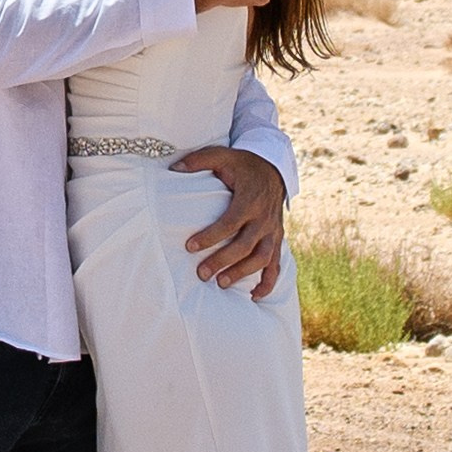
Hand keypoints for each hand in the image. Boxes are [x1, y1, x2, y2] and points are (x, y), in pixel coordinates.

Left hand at [172, 145, 286, 297]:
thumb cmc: (243, 164)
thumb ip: (200, 160)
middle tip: (202, 274)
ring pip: (262, 257)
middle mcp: (264, 218)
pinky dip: (268, 282)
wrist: (274, 169)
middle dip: (223, 261)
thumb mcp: (223, 156)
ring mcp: (273, 231)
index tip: (189, 247)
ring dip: (243, 273)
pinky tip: (255, 296)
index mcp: (250, 200)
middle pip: (245, 245)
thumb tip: (174, 169)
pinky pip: (277, 264)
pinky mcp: (278, 239)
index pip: (230, 223)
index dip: (210, 237)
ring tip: (221, 284)